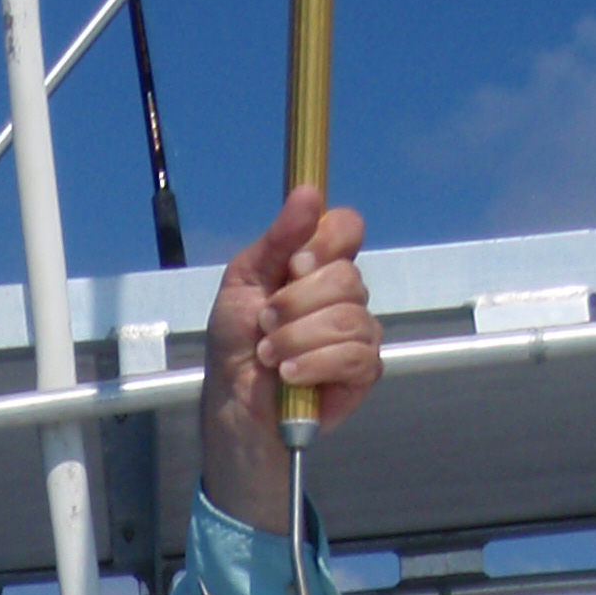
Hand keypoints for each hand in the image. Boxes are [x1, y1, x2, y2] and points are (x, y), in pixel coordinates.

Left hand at [199, 187, 383, 531]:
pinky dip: (315, 363)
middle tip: (265, 324)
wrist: (233, 402)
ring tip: (270, 355)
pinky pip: (355, 354)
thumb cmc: (236, 343)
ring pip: (349, 316)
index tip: (294, 265)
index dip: (326, 241)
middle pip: (347, 275)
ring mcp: (358, 332)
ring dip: (298, 337)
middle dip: (296, 303)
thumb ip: (276, 240)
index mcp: (318, 265)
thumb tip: (308, 191)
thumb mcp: (243, 282)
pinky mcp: (362, 372)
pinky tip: (289, 375)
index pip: (347, 228)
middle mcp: (343, 293)